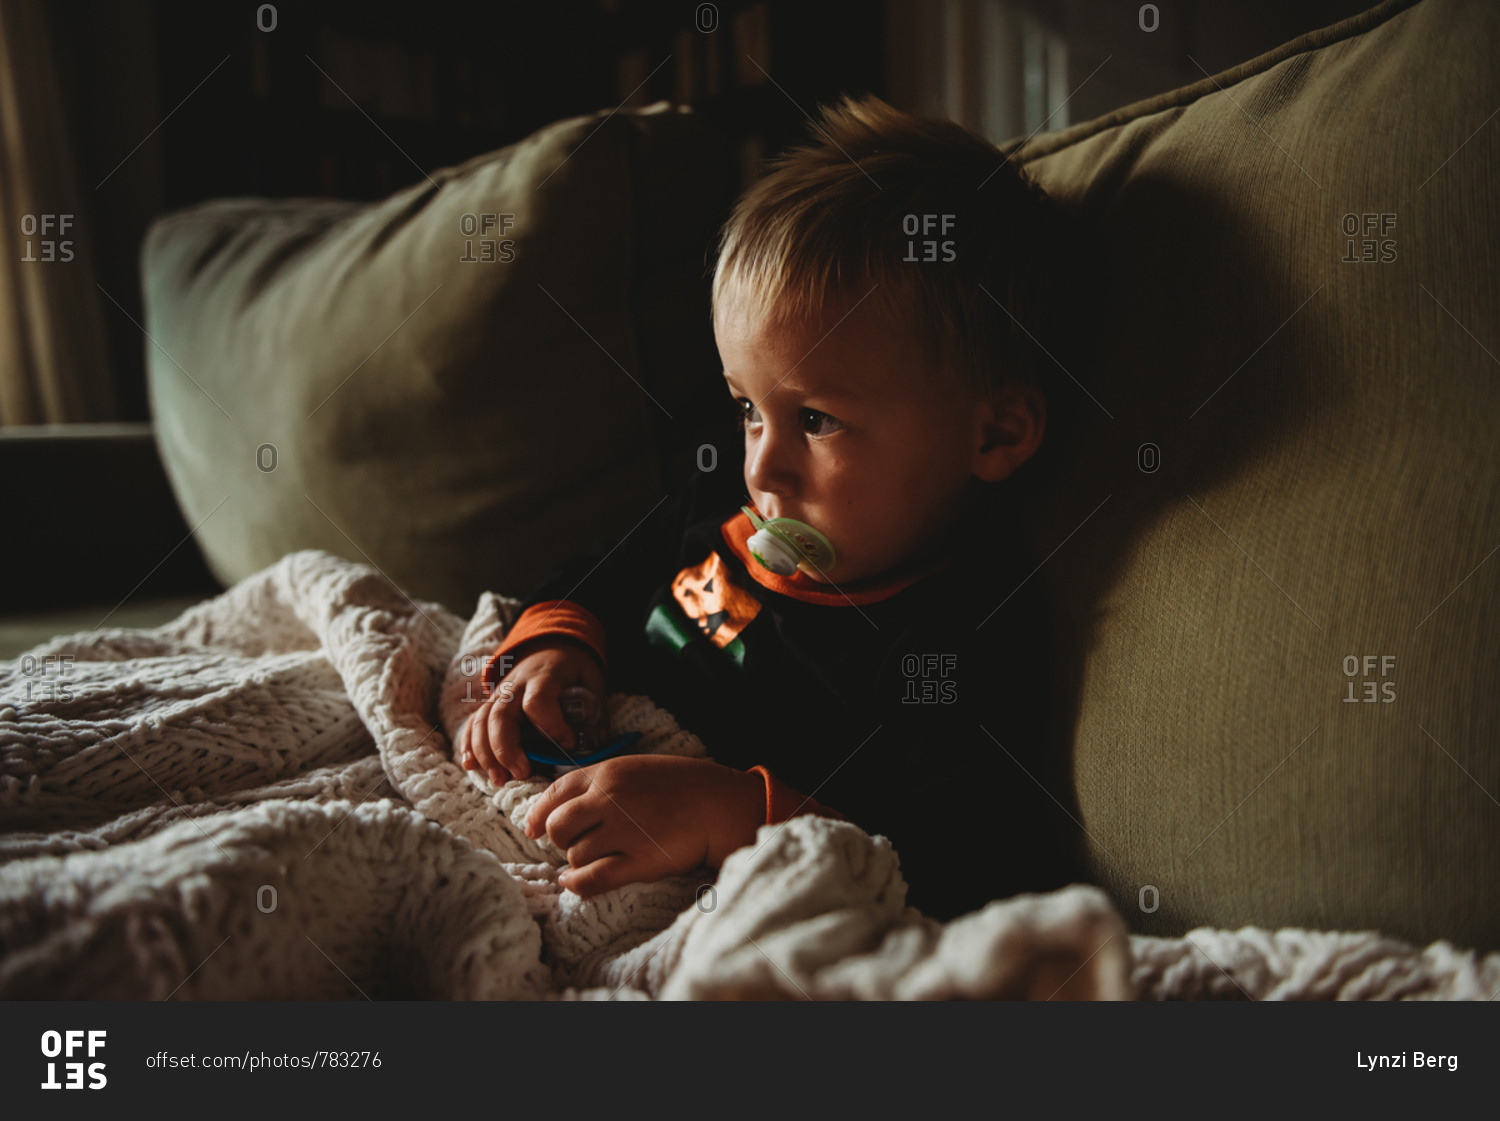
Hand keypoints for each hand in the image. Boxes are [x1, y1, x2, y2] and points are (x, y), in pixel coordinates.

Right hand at [455, 637, 604, 784]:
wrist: (551, 646)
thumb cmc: (572, 669)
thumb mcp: (591, 680)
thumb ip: (595, 711)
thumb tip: (596, 745)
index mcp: (544, 677)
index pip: (539, 701)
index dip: (551, 725)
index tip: (569, 745)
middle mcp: (515, 685)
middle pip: (501, 715)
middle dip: (506, 748)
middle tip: (521, 774)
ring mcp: (498, 694)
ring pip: (481, 721)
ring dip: (486, 753)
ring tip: (499, 780)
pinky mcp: (490, 703)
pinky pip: (472, 723)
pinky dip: (468, 745)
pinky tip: (471, 766)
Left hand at [524, 755, 765, 895]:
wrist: (719, 804)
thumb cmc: (681, 785)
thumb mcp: (636, 769)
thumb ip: (603, 783)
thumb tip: (566, 806)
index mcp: (607, 773)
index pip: (555, 793)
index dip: (538, 814)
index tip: (533, 829)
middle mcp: (609, 799)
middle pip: (557, 827)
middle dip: (560, 840)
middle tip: (573, 845)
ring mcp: (623, 831)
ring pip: (574, 855)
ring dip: (578, 862)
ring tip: (595, 859)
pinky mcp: (638, 861)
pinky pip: (591, 879)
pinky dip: (576, 884)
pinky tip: (575, 882)